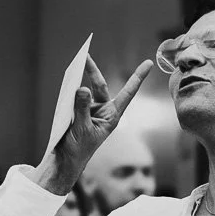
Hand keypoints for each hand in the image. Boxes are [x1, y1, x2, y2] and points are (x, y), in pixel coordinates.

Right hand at [31, 56, 151, 193]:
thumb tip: (82, 88)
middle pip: (100, 85)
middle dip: (93, 70)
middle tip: (85, 55)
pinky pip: (76, 97)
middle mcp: (104, 111)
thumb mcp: (81, 128)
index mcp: (112, 116)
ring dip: (81, 77)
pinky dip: (71, 90)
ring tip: (76, 63)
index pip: (127, 93)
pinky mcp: (78, 111)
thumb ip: (82, 108)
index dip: (137, 77)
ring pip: (88, 89)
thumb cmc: (78, 149)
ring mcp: (91, 110)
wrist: (66, 160)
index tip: (148, 63)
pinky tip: (66, 84)